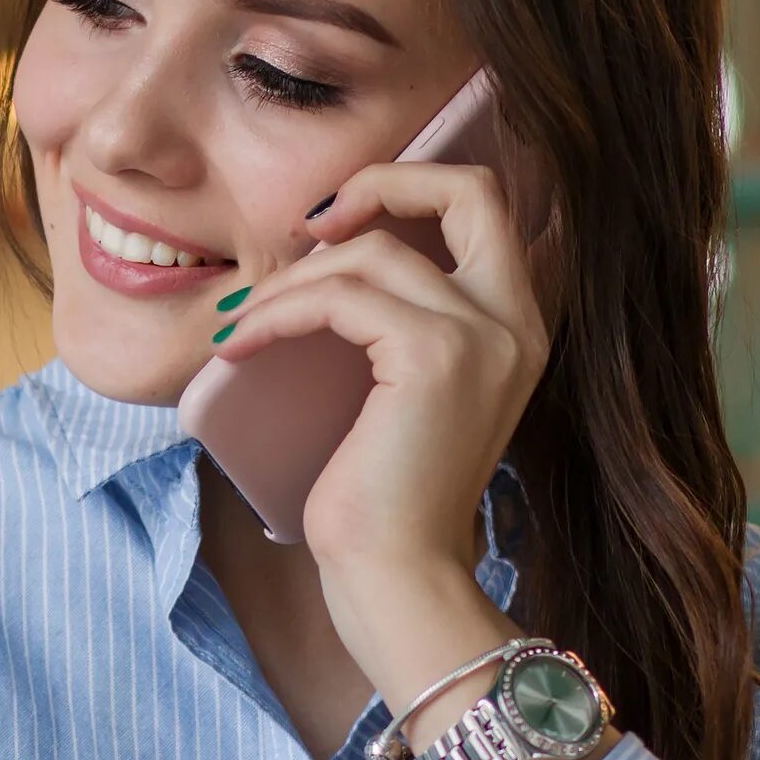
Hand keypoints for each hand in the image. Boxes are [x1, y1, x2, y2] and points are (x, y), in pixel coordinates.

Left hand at [207, 162, 545, 698]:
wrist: (397, 578)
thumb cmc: (384, 500)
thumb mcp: (402, 394)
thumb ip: (398, 325)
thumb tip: (327, 255)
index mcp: (518, 327)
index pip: (486, 205)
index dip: (412, 186)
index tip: (337, 223)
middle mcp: (518, 322)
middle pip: (468, 189)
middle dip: (380, 181)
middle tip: (306, 226)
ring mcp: (483, 337)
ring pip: (373, 253)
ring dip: (292, 282)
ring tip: (246, 327)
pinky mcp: (434, 357)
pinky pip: (338, 296)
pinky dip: (278, 313)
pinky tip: (240, 347)